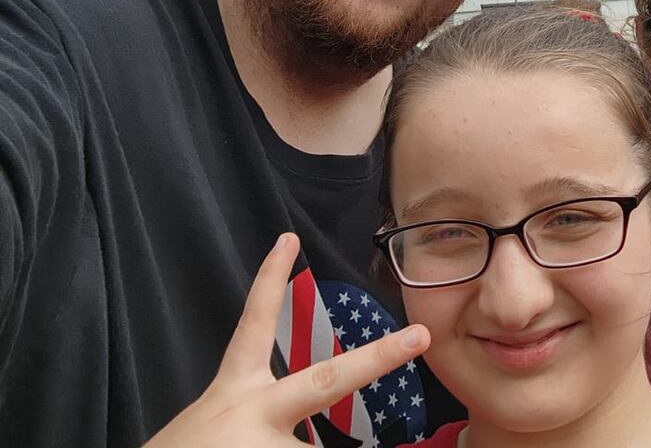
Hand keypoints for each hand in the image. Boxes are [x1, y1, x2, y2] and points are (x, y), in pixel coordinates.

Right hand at [144, 234, 429, 446]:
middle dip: (379, 358)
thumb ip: (256, 414)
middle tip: (420, 337)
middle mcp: (254, 411)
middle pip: (327, 379)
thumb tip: (294, 431)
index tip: (288, 240)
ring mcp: (266, 444)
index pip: (252, 325)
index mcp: (232, 394)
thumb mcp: (213, 428)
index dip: (269, 280)